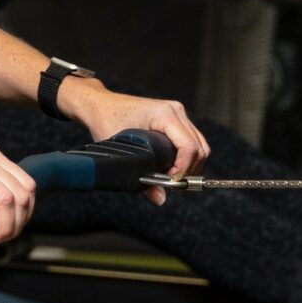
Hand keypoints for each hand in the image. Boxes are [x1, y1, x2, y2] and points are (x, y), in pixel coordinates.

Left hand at [62, 82, 208, 204]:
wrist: (101, 104)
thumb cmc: (108, 121)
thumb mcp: (122, 152)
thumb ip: (142, 178)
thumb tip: (160, 198)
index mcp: (164, 114)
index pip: (189, 147)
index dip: (183, 169)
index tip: (171, 182)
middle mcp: (175, 111)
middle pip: (199, 148)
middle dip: (189, 170)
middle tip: (173, 185)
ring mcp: (178, 113)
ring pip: (200, 145)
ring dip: (191, 165)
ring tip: (174, 179)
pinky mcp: (176, 119)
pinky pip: (192, 140)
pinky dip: (188, 157)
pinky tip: (174, 168)